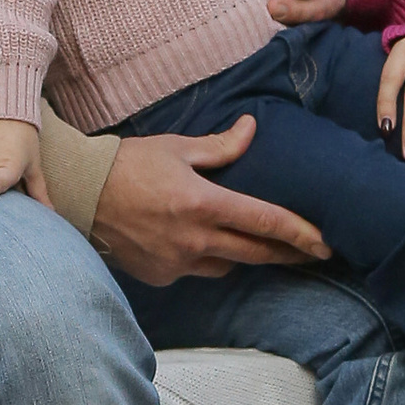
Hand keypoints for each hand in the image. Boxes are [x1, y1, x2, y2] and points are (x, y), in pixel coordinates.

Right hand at [91, 121, 330, 285]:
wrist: (79, 194)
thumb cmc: (128, 164)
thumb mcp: (176, 147)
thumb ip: (221, 146)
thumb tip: (252, 129)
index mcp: (203, 203)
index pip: (265, 222)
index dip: (300, 234)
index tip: (325, 243)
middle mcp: (194, 239)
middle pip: (255, 252)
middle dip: (288, 254)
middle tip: (313, 253)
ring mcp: (177, 262)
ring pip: (227, 265)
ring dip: (242, 254)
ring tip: (253, 242)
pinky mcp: (160, 275)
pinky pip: (196, 271)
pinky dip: (204, 258)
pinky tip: (198, 243)